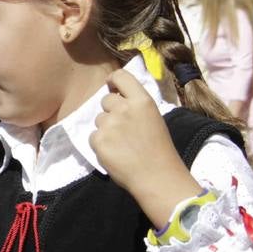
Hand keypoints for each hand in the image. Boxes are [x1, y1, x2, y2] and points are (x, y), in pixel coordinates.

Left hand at [90, 70, 199, 228]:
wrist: (156, 175)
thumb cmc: (158, 149)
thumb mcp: (153, 118)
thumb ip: (135, 106)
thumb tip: (117, 99)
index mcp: (142, 101)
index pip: (121, 76)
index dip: (113, 80)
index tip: (110, 85)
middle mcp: (124, 108)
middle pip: (106, 100)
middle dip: (110, 111)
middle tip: (122, 127)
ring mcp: (110, 124)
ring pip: (99, 120)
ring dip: (105, 129)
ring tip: (121, 144)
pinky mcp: (98, 140)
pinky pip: (93, 136)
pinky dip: (100, 144)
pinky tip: (115, 153)